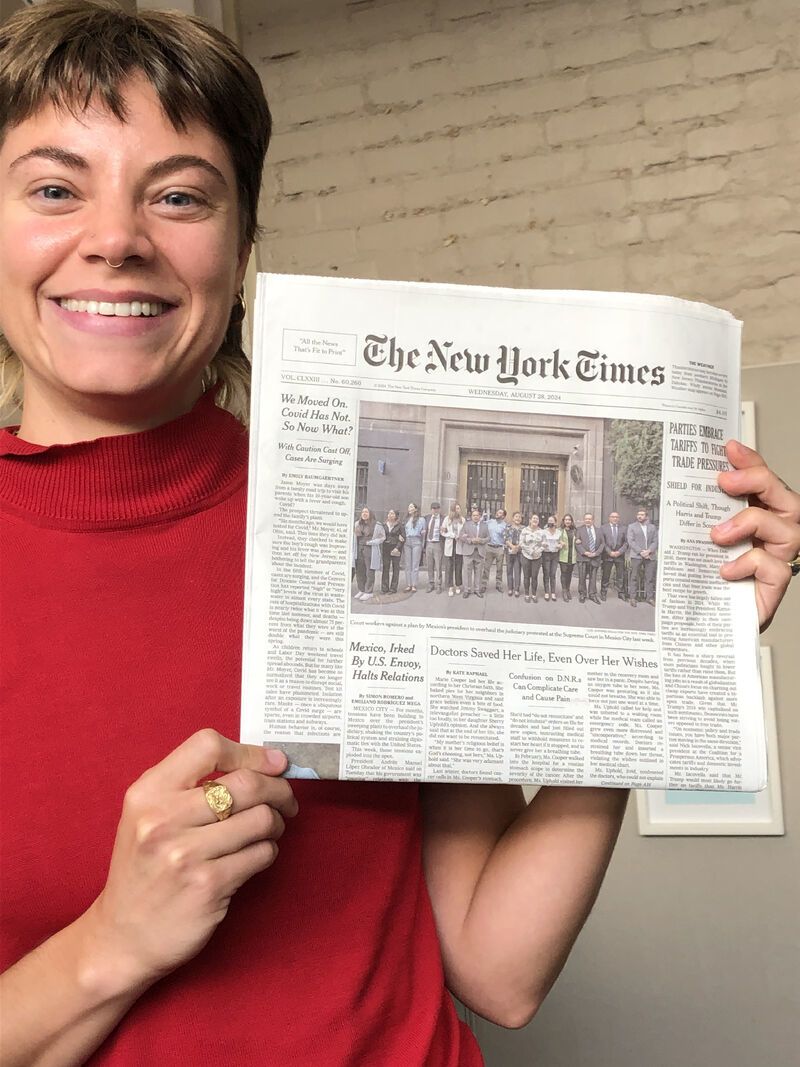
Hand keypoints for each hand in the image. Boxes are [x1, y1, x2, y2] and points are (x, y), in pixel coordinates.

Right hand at [83, 730, 296, 993]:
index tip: (273, 764)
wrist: (121, 937)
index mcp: (148, 792)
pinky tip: (252, 857)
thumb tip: (268, 762)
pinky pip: (261, 854)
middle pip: (247, 783)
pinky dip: (267, 852)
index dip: (250, 752)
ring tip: (267, 832)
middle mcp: (162, 819)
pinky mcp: (208, 886)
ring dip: (276, 824)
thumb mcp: (147, 814)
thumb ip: (191, 784)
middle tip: (285, 801)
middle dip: (279, 790)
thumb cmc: (145, 868)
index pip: (208, 746)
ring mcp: (184, 854)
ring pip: (262, 819)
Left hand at [712, 440, 799, 629]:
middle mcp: (776, 536)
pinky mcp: (775, 588)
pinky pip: (774, 567)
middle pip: (789, 499)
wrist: (710, 625)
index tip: (728, 448)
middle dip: (758, 481)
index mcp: (762, 518)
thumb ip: (706, 514)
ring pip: (786, 529)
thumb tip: (685, 483)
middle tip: (724, 481)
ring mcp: (779, 561)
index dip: (753, 462)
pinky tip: (724, 570)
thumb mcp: (704, 538)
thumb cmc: (712, 578)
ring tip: (716, 535)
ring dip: (749, 523)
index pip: (766, 483)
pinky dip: (748, 563)